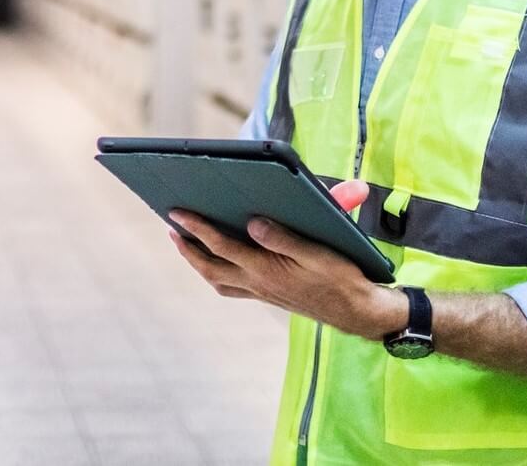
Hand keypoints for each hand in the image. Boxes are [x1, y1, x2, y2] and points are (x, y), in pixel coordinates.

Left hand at [168, 180, 401, 338]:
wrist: (356, 312)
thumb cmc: (340, 278)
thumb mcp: (317, 253)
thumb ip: (284, 238)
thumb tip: (254, 222)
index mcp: (266, 270)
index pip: (221, 246)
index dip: (196, 229)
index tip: (176, 213)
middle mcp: (257, 284)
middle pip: (209, 268)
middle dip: (187, 248)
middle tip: (170, 229)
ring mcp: (262, 293)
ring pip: (217, 280)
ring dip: (198, 262)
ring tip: (185, 244)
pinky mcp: (269, 296)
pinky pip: (232, 287)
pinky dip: (217, 274)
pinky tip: (218, 264)